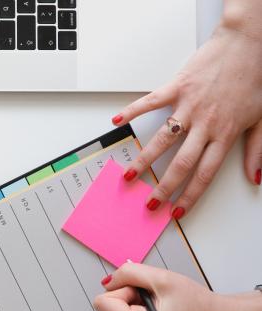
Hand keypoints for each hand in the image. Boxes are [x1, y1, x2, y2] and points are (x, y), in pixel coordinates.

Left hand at [93, 263, 232, 310]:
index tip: (142, 292)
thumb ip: (128, 273)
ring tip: (158, 307)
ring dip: (132, 305)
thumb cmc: (196, 303)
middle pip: (107, 309)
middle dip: (127, 297)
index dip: (121, 290)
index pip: (102, 303)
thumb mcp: (160, 277)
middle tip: (153, 298)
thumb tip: (107, 281)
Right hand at [112, 12, 261, 218]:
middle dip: (163, 188)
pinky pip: (150, 102)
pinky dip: (132, 111)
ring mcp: (189, 106)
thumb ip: (256, 151)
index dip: (189, 196)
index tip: (176, 211)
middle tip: (149, 203)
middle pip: (180, 164)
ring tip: (129, 174)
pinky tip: (118, 121)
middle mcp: (205, 124)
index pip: (204, 174)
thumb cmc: (255, 78)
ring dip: (144, 160)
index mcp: (225, 134)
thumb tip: (254, 177)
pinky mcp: (178, 87)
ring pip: (162, 140)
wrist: (250, 43)